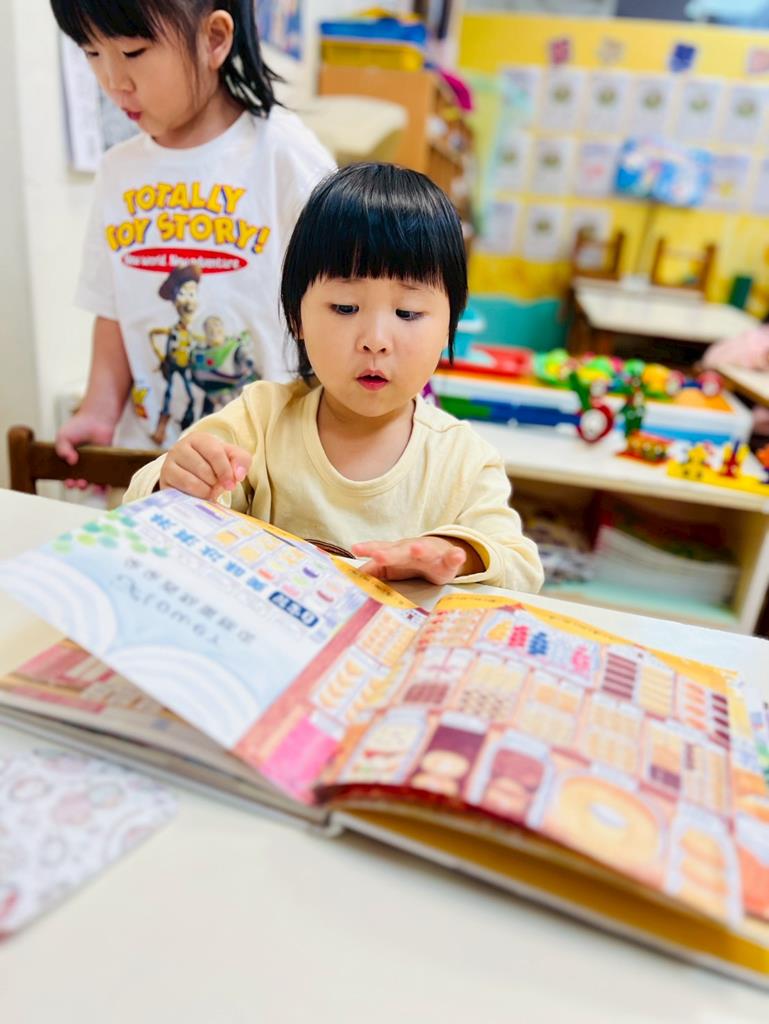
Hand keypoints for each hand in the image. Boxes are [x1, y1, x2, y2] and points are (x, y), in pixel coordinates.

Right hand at [55, 410, 117, 488]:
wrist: (96, 420)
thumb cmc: (77, 427)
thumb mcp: (63, 436)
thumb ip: (62, 448)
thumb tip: (71, 461)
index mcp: (68, 462)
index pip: (66, 477)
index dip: (66, 482)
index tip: (68, 482)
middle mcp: (81, 466)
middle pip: (78, 481)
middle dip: (78, 485)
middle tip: (79, 482)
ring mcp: (94, 466)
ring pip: (91, 482)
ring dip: (89, 487)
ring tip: (88, 484)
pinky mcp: (106, 464)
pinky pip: (105, 478)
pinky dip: (104, 486)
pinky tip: (102, 488)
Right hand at [159, 432, 251, 500]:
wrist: (193, 477)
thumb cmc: (214, 466)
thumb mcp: (232, 459)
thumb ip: (242, 461)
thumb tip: (238, 475)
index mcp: (199, 439)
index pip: (215, 453)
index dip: (226, 471)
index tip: (231, 485)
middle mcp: (180, 447)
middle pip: (204, 470)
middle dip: (215, 483)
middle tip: (217, 486)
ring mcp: (169, 462)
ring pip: (192, 482)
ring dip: (205, 491)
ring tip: (208, 490)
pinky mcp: (164, 479)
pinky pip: (182, 491)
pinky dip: (195, 496)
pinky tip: (198, 495)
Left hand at [350, 536, 479, 584]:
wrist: (440, 553)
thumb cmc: (410, 562)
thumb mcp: (391, 566)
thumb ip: (373, 571)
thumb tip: (352, 578)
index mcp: (396, 552)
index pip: (380, 549)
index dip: (368, 548)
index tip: (355, 549)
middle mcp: (411, 549)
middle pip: (399, 551)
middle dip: (390, 553)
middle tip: (379, 555)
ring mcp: (431, 554)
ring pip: (426, 551)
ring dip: (422, 550)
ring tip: (418, 549)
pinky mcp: (448, 561)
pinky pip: (453, 558)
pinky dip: (456, 556)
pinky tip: (458, 555)